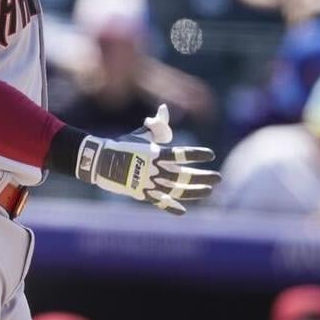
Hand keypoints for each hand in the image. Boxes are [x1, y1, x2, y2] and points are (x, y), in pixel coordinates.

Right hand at [75, 105, 220, 213]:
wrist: (100, 160)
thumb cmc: (123, 144)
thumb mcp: (140, 134)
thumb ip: (156, 125)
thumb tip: (164, 109)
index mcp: (155, 152)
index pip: (181, 154)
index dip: (197, 154)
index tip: (211, 155)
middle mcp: (154, 169)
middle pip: (184, 175)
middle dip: (203, 176)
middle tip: (218, 177)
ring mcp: (148, 183)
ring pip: (177, 190)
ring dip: (194, 191)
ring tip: (208, 190)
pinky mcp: (141, 193)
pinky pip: (159, 202)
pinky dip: (170, 207)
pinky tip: (183, 211)